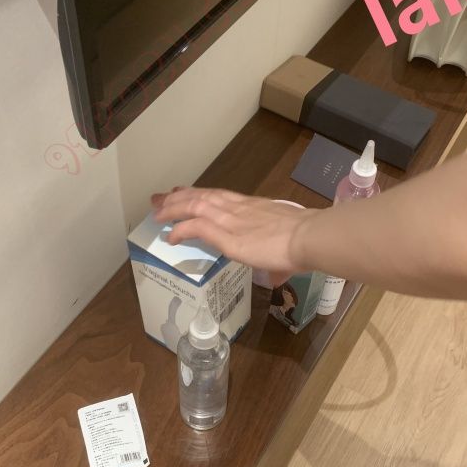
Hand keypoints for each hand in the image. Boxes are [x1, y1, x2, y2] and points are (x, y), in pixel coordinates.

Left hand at [151, 188, 317, 285]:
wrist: (309, 236)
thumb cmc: (305, 239)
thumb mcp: (288, 241)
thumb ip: (278, 258)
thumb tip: (279, 274)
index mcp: (252, 207)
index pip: (219, 195)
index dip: (200, 194)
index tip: (185, 192)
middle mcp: (238, 208)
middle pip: (201, 196)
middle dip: (178, 196)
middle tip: (160, 198)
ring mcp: (231, 220)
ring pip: (193, 206)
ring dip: (173, 209)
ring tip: (157, 214)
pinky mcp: (227, 236)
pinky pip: (196, 227)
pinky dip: (180, 230)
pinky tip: (170, 237)